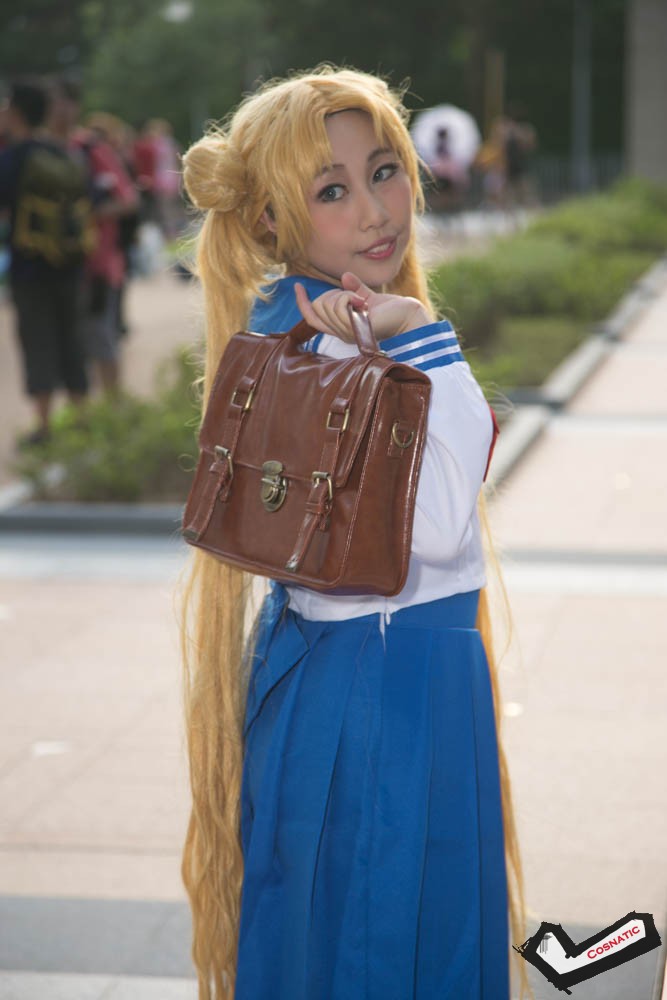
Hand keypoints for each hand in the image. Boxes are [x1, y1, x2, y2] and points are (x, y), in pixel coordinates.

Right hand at [294, 272, 430, 343]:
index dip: (302, 303)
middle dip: (331, 293)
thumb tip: (344, 276)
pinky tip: (362, 301)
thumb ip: (355, 289)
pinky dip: (348, 297)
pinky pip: (339, 307)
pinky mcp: (356, 329)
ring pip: (327, 305)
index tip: (297, 286)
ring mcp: (349, 333)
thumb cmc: (392, 310)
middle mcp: (342, 333)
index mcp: (341, 328)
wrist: (410, 317)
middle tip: (353, 295)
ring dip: (343, 295)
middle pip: (318, 307)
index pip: (312, 318)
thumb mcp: (368, 296)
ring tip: (360, 300)